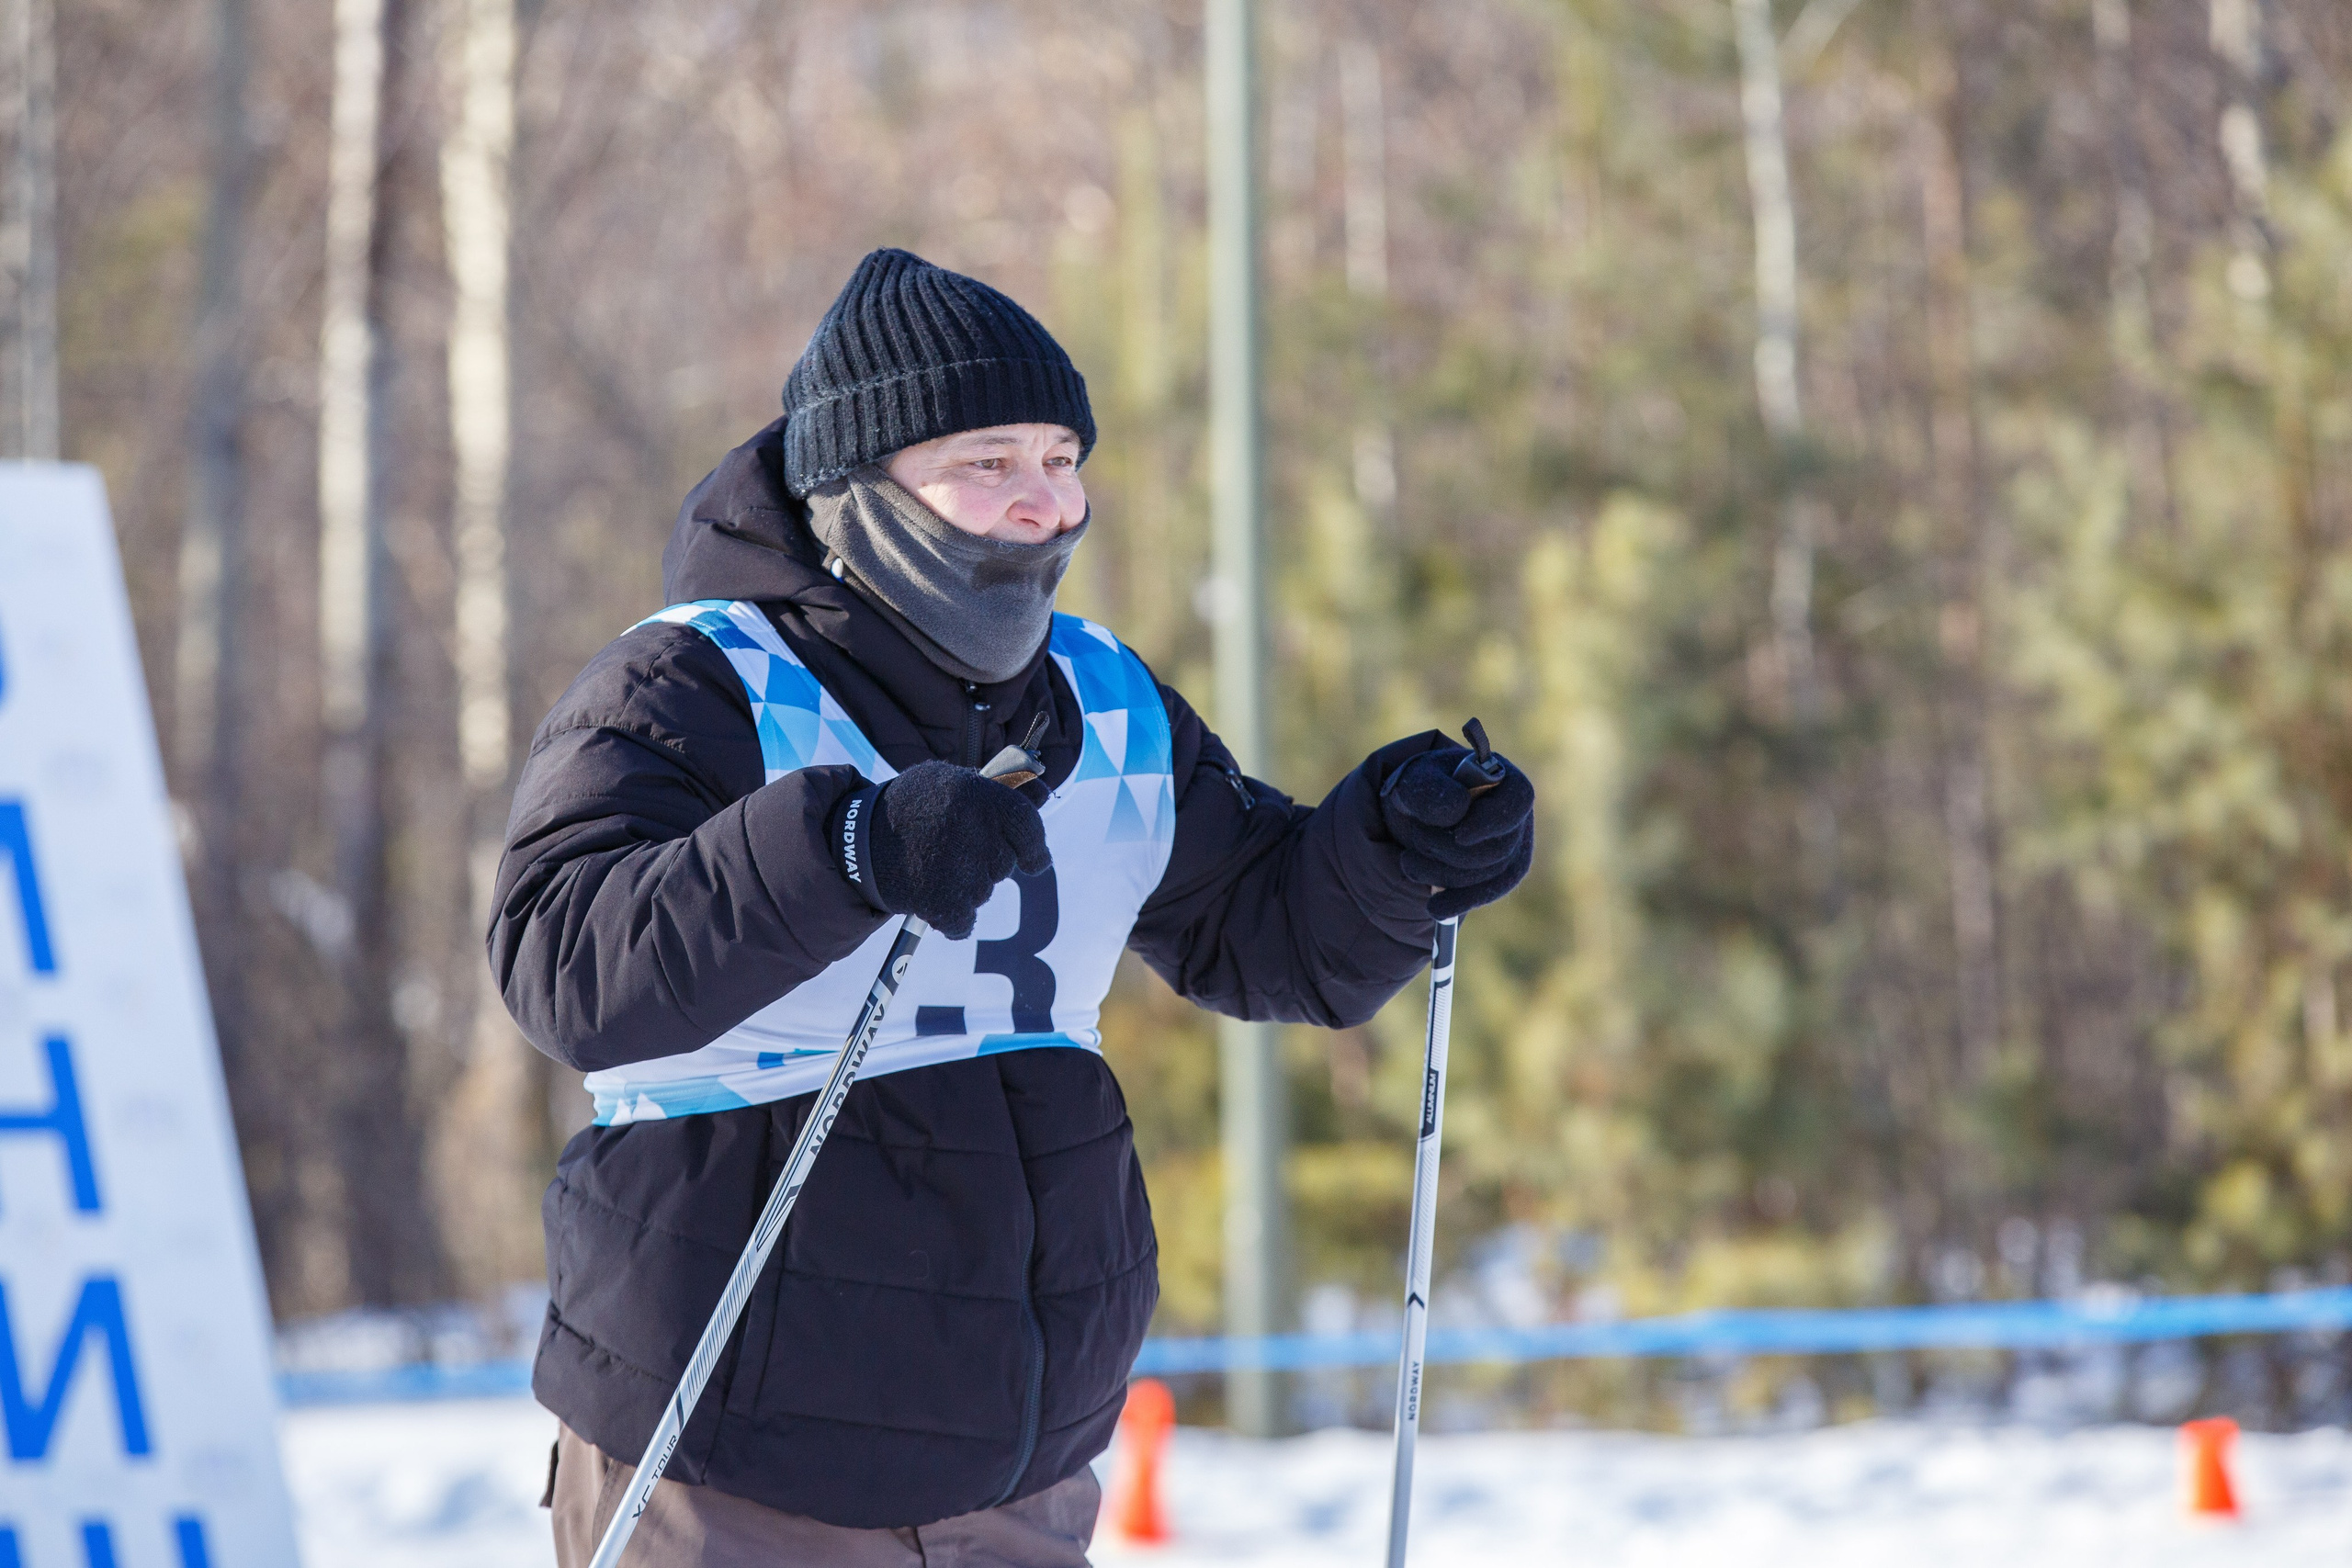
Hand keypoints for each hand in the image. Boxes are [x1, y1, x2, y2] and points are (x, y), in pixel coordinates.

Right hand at [834, 760, 1050, 939]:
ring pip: (984, 892)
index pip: (1029, 826)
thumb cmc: (912, 808)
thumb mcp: (952, 784)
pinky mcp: (944, 904)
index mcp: (980, 796)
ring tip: (931, 865)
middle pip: (1004, 864)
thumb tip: (1045, 793)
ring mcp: (962, 871)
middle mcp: (976, 832)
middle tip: (952, 851)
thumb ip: (999, 791)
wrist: (856, 842)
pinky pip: (964, 922)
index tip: (1035, 860)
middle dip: (987, 863)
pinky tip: (930, 896)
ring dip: (966, 887)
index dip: (1035, 847)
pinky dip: (951, 918)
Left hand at [1377, 731, 1534, 918]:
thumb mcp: (1414, 781)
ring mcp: (1512, 845)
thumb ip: (1431, 791)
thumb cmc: (1419, 788)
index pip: (1518, 799)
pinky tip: (1435, 908)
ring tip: (1409, 864)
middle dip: (1451, 852)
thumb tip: (1459, 809)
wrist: (1412, 812)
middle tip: (1414, 841)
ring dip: (1447, 875)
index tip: (1460, 836)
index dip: (1492, 822)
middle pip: (1501, 845)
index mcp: (1501, 777)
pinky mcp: (1499, 873)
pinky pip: (1490, 892)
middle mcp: (1515, 813)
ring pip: (1494, 873)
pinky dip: (1462, 901)